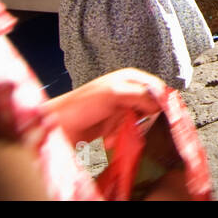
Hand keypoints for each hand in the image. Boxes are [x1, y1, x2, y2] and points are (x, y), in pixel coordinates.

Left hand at [43, 68, 167, 145]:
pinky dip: (120, 138)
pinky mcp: (115, 126)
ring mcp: (121, 110)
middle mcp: (128, 92)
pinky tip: (108, 139)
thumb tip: (161, 103)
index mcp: (130, 78)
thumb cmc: (80, 106)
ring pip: (140, 124)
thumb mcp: (114, 94)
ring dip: (128, 131)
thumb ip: (141, 95)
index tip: (160, 114)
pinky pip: (129, 134)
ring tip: (112, 133)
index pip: (157, 87)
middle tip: (130, 123)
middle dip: (141, 119)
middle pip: (151, 107)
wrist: (56, 127)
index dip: (161, 100)